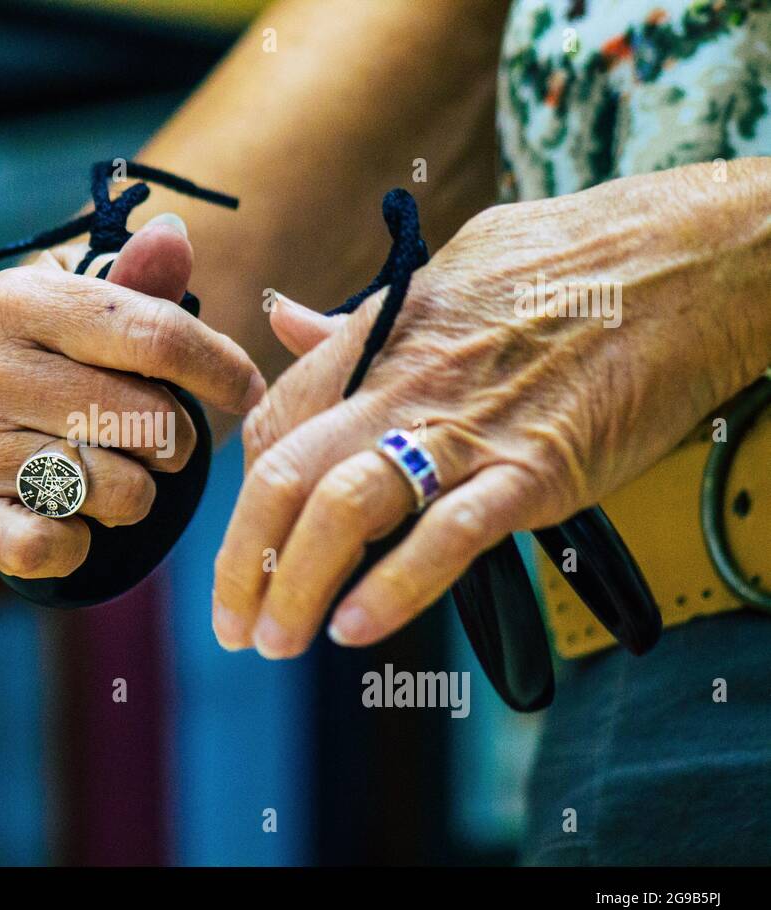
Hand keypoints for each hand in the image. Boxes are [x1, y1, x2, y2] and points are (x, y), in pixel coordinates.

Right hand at [0, 216, 265, 577]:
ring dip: (130, 496)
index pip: (155, 334)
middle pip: (148, 420)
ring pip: (114, 490)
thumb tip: (175, 237)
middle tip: (159, 444)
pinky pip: (53, 546)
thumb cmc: (21, 363)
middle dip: (176, 442)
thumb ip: (130, 282)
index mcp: (17, 300)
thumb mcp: (66, 308)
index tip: (248, 390)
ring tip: (103, 478)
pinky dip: (76, 545)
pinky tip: (64, 521)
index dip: (221, 368)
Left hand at [212, 162, 770, 657]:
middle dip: (242, 561)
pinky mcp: (536, 471)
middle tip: (230, 622)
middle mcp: (403, 386)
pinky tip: (355, 630)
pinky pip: (447, 537)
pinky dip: (394, 590)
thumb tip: (287, 321)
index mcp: (376, 339)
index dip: (244, 495)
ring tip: (276, 642)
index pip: (273, 424)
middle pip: (284, 476)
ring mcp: (467, 430)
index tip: (245, 542)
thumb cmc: (564, 263)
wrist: (683, 262)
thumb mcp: (439, 270)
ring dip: (297, 588)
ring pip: (346, 510)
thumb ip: (355, 319)